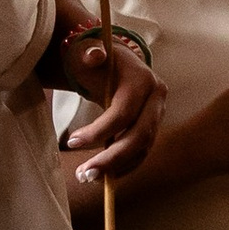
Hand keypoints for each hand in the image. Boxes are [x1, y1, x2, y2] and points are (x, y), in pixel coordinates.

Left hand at [54, 22, 165, 185]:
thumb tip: (94, 56)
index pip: (124, 112)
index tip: (71, 142)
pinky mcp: (152, 126)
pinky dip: (124, 165)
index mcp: (142, 79)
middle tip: (84, 175)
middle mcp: (156, 98)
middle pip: (139, 135)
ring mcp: (157, 114)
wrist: (115, 62)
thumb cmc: (97, 59)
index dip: (99, 130)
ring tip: (88, 177)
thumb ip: (89, 52)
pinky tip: (103, 176)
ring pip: (143, 147)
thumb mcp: (88, 51)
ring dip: (117, 167)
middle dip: (112, 158)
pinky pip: (141, 151)